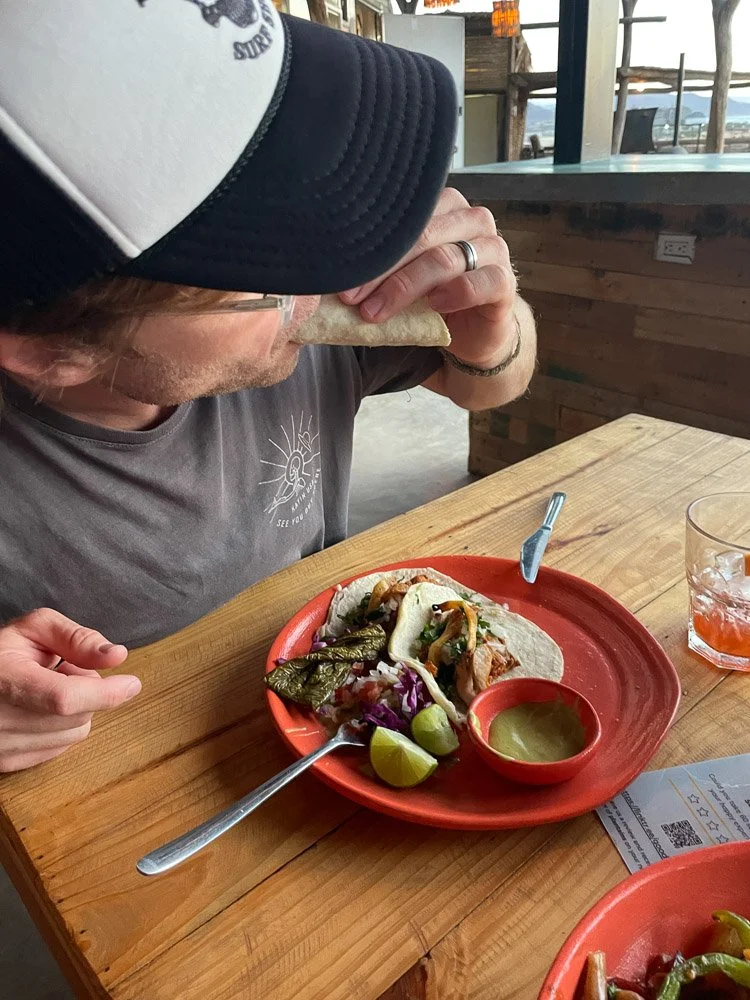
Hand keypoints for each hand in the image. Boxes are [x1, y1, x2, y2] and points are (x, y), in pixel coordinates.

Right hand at [0, 608, 140, 772]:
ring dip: (77, 710)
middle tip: (65, 669)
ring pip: (74, 733)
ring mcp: (2, 747)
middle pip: (77, 714)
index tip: (132, 683)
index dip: (104, 693)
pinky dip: (63, 727)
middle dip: (87, 689)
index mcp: (6, 681)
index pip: (64, 698)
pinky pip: (60, 748)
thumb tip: (117, 656)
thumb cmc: (1, 652)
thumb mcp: (34, 629)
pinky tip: (41, 709)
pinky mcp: (6, 764)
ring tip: (49, 688)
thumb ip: (76, 638)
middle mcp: (1, 721)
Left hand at [340, 188, 517, 368]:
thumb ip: (378, 264)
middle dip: (380, 269)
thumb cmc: (432, 299)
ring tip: (376, 312)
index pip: (401, 214)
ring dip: (405, 287)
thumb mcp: (400, 276)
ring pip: (444, 258)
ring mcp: (492, 248)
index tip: (338, 271)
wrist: (474, 335)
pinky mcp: (505, 282)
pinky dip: (455, 293)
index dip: (367, 242)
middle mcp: (470, 220)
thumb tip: (328, 267)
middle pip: (420, 235)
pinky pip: (481, 282)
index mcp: (442, 207)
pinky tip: (434, 306)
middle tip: (350, 297)